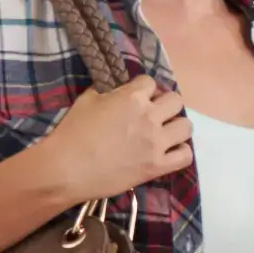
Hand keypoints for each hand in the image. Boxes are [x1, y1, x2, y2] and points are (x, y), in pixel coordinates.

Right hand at [38, 74, 191, 206]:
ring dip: (177, 126)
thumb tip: (117, 93)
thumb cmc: (72, 133)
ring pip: (186, 126)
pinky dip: (180, 152)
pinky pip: (185, 156)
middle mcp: (150, 117)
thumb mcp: (86, 101)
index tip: (137, 97)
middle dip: (165, 104)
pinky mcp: (157, 166)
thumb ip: (107, 92)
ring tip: (165, 132)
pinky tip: (169, 151)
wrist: (67, 169)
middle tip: (154, 114)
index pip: (150, 82)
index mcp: (132, 98)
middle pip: (176, 100)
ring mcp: (156, 143)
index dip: (143, 89)